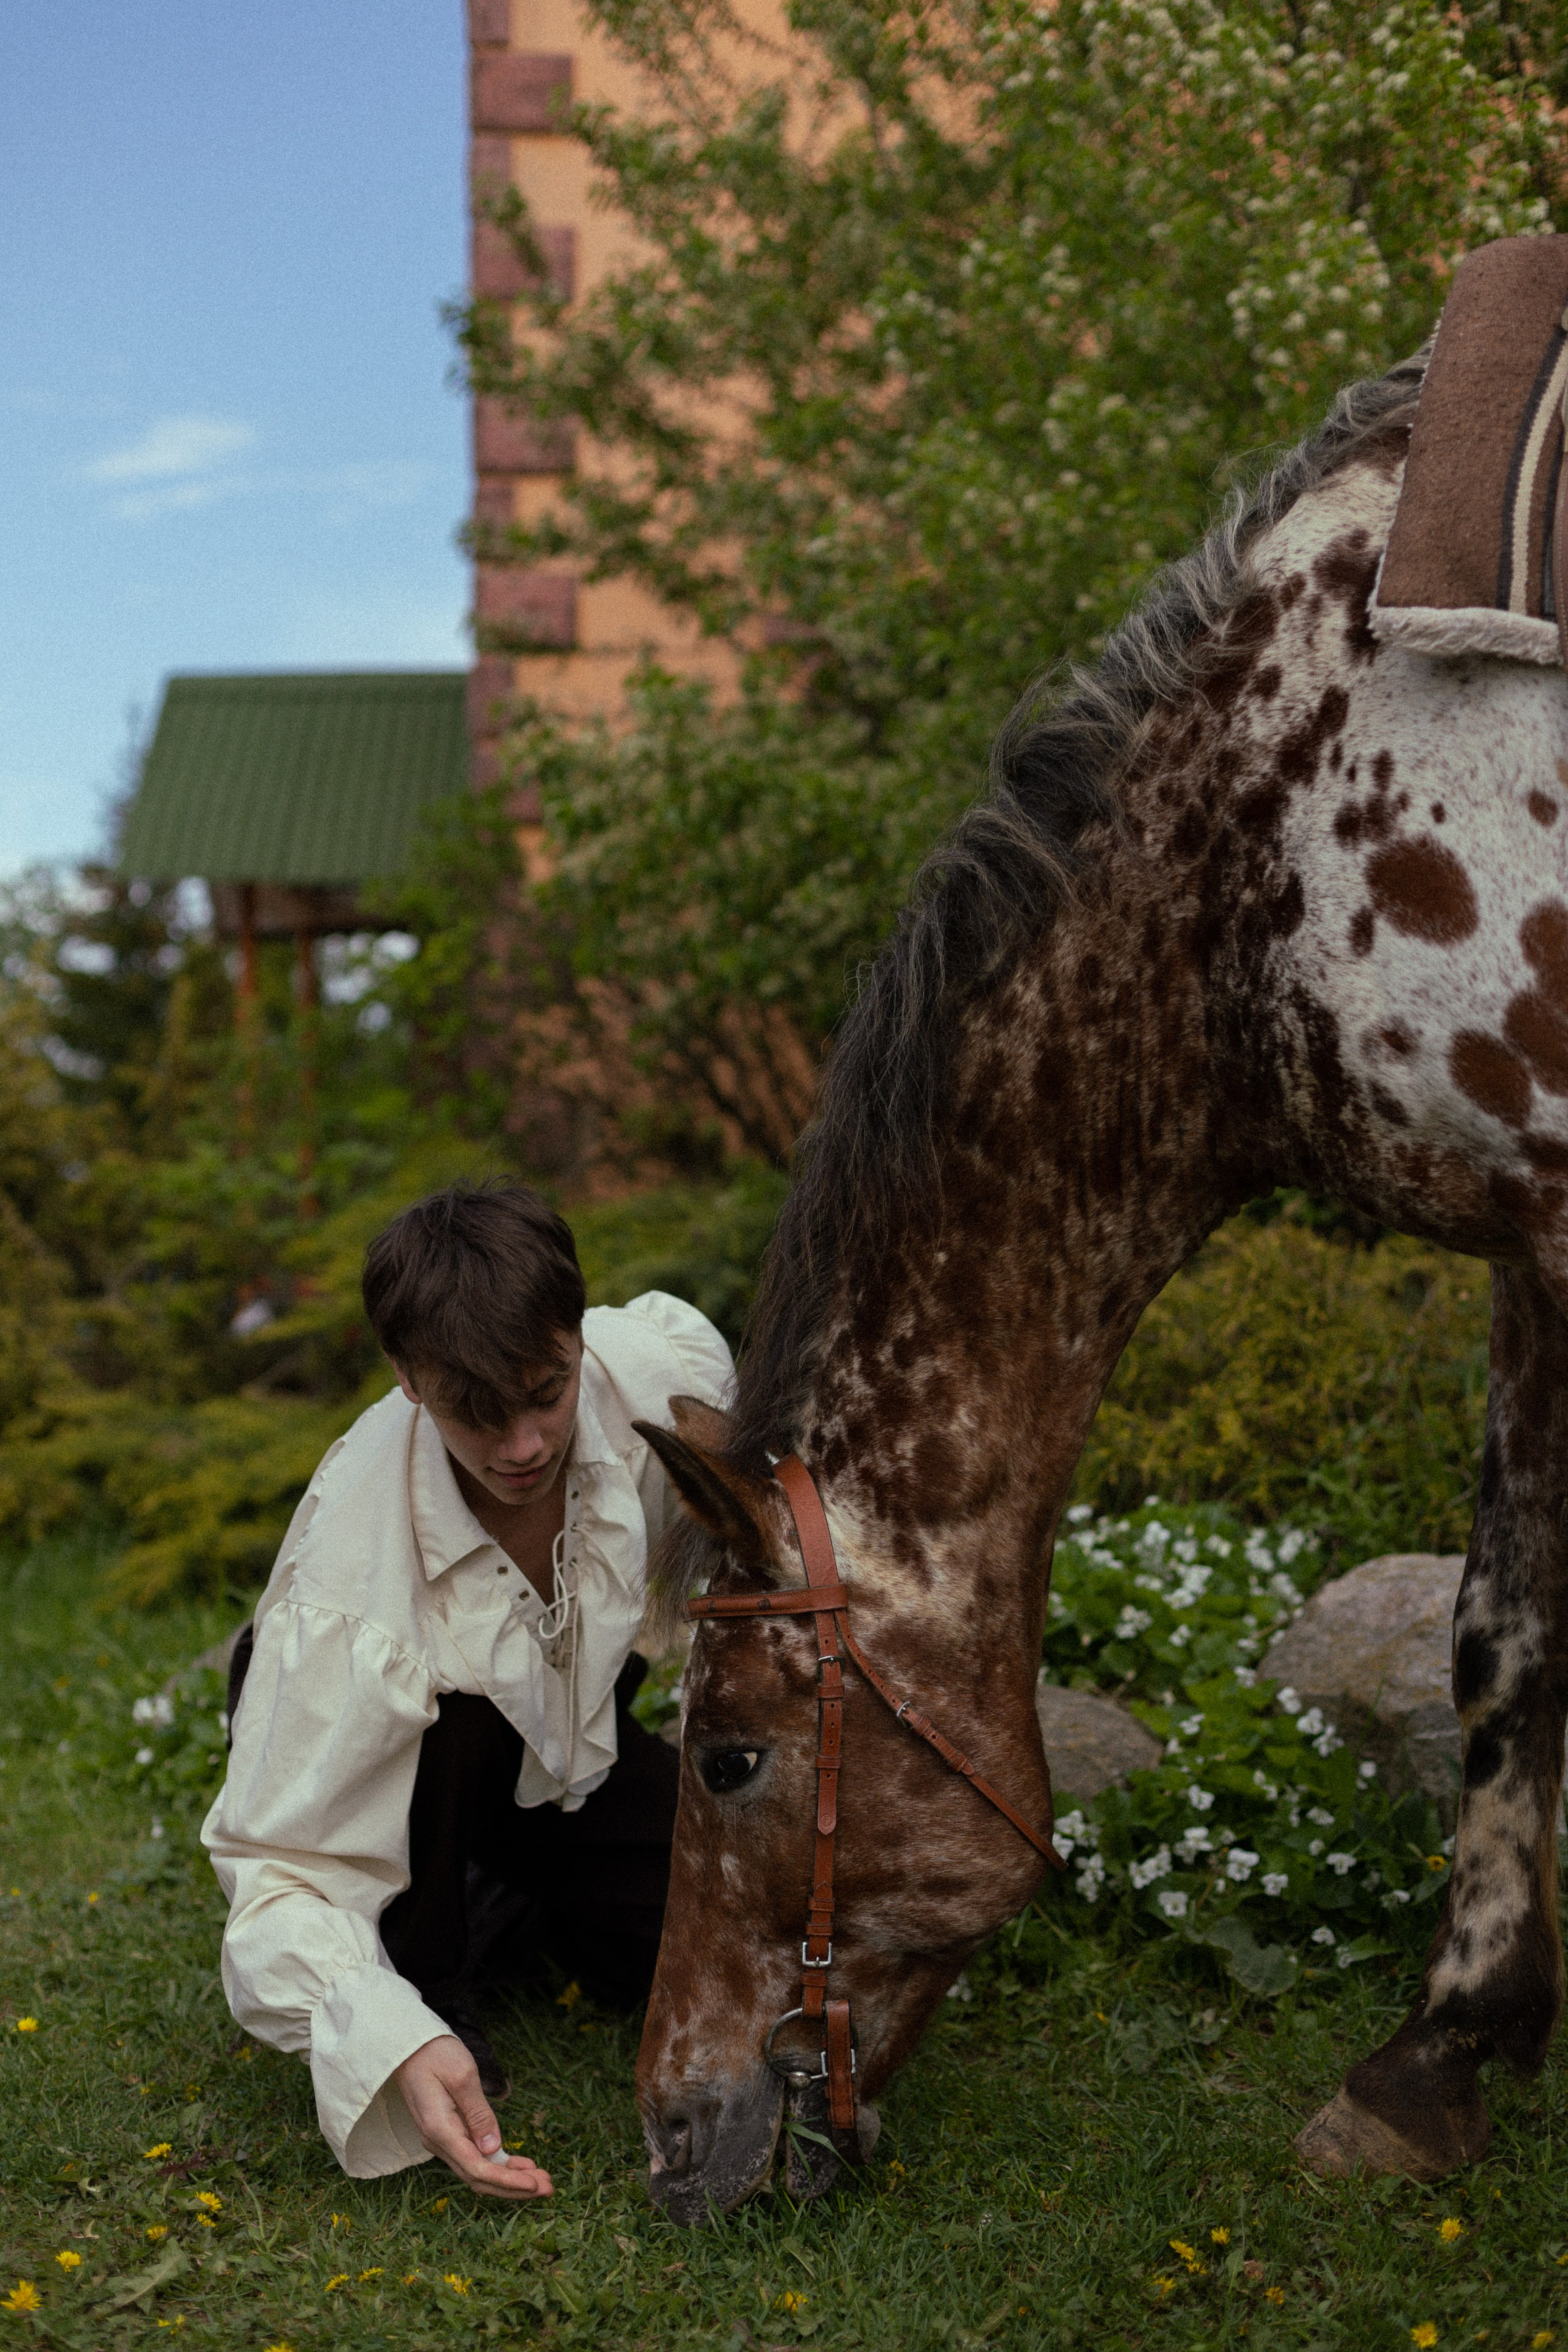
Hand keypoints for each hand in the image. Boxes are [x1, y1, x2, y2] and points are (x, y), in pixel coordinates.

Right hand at [392, 2036, 553, 2200]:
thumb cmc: (436, 2054)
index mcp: (440, 2130)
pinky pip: (474, 2158)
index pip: (477, 2169)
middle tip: (549, 2188)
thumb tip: (493, 2149)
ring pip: (478, 2171)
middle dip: (514, 2186)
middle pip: (479, 2178)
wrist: (408, 2046)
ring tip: (542, 2180)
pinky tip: (521, 2166)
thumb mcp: (462, 2075)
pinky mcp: (448, 2134)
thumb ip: (479, 2113)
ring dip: (510, 2179)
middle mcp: (438, 2142)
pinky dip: (499, 2165)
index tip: (534, 2183)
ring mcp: (442, 2141)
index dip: (507, 2180)